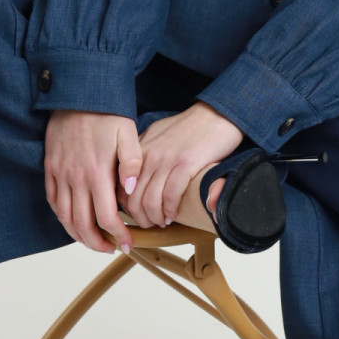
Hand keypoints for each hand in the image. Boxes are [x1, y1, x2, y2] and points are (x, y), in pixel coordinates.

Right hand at [44, 109, 142, 254]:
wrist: (76, 93)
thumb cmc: (106, 112)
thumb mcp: (127, 133)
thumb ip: (131, 163)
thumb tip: (129, 189)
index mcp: (97, 172)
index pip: (105, 217)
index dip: (117, 235)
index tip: (127, 242)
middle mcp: (75, 177)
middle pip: (82, 224)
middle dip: (97, 243)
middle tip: (111, 248)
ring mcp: (60, 173)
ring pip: (64, 217)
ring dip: (78, 235)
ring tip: (93, 241)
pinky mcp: (50, 167)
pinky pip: (53, 200)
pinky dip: (62, 216)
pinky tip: (73, 221)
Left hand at [116, 102, 242, 229]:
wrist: (216, 114)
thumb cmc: (191, 127)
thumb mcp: (160, 134)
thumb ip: (147, 152)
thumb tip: (138, 172)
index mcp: (140, 150)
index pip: (121, 186)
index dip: (127, 206)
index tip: (138, 214)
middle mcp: (149, 155)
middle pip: (133, 198)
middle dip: (141, 218)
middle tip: (150, 224)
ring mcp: (166, 160)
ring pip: (150, 201)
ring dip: (155, 218)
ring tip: (163, 222)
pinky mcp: (185, 164)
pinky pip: (170, 195)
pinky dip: (171, 210)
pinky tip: (174, 214)